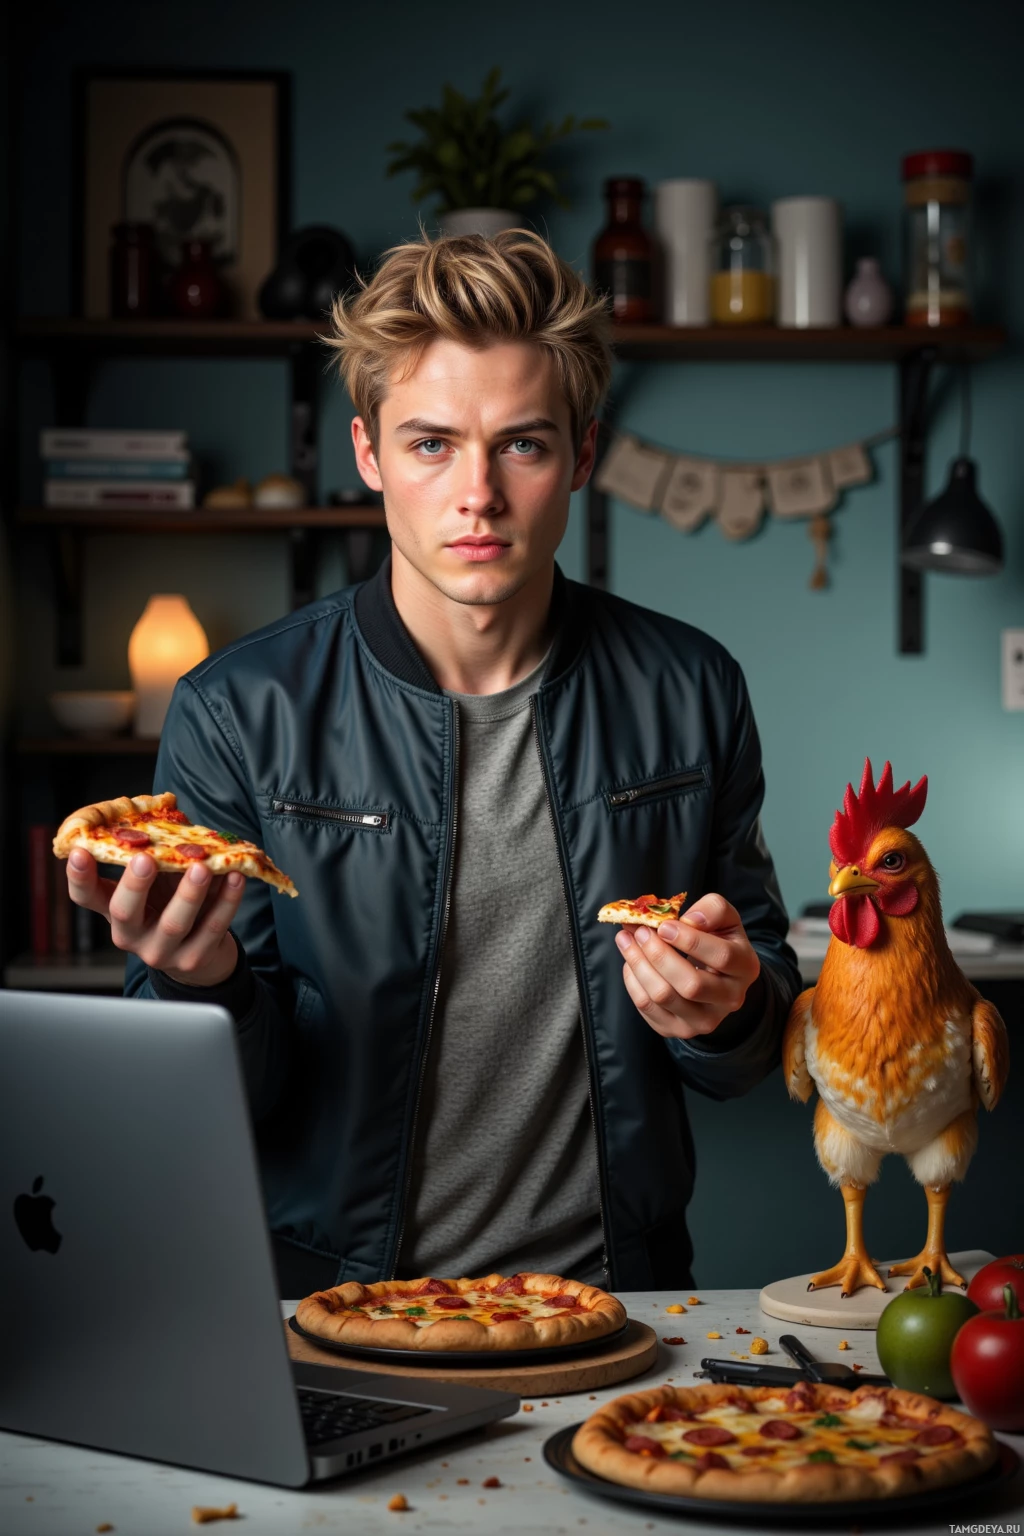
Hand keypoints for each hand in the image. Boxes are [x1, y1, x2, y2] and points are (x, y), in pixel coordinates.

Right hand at [66, 848, 243, 986]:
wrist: (200, 953)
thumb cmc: (172, 901)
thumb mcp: (157, 881)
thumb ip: (155, 854)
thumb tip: (166, 811)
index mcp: (113, 909)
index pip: (86, 896)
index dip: (79, 876)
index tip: (80, 851)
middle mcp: (130, 934)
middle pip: (124, 912)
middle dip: (135, 884)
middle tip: (146, 859)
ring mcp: (161, 951)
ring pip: (173, 923)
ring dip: (189, 893)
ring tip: (202, 867)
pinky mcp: (193, 958)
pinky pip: (212, 928)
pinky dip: (226, 901)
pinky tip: (235, 878)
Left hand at [614, 893, 760, 1040]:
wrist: (717, 978)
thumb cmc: (718, 941)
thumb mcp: (724, 918)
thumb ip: (713, 909)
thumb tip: (689, 920)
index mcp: (745, 968)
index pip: (722, 957)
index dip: (690, 940)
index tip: (664, 925)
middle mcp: (730, 1000)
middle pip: (691, 984)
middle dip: (659, 955)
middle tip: (640, 932)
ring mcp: (704, 1020)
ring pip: (664, 997)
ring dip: (639, 965)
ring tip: (626, 940)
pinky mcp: (678, 1029)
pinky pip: (648, 1008)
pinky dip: (633, 982)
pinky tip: (631, 962)